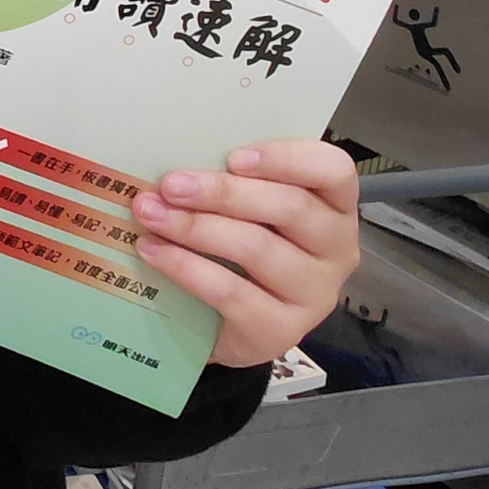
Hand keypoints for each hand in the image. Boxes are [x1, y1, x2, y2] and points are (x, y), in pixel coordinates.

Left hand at [132, 139, 359, 370]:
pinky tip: (153, 251)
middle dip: (222, 192)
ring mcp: (314, 295)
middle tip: (170, 185)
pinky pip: (231, 293)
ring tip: (151, 214)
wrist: (231, 324)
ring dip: (195, 227)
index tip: (234, 157)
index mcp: (336, 206)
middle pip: (289, 207)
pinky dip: (186, 268)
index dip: (286, 159)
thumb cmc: (243, 248)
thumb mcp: (251, 211)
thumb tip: (178, 160)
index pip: (334, 171)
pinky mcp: (282, 331)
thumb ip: (235, 183)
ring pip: (257, 248)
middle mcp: (337, 250)